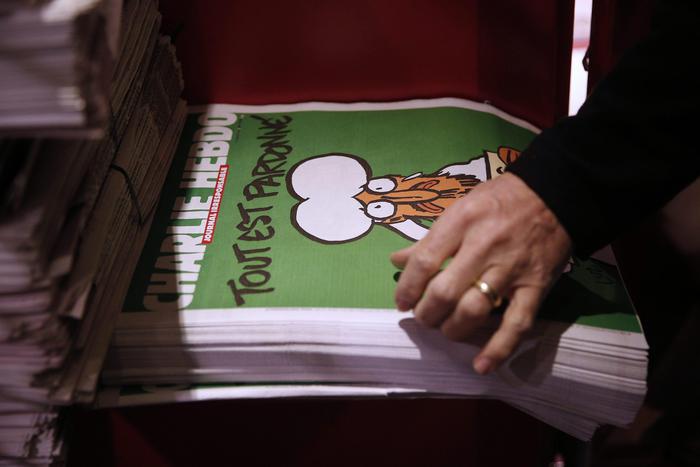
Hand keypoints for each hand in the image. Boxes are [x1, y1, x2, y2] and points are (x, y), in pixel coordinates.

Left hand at [390, 173, 571, 374]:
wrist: (555, 194)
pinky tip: (481, 365)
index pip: (424, 262)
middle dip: (426, 313)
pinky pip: (516, 324)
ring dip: (452, 329)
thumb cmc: (500, 200)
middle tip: (423, 317)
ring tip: (446, 329)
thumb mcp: (460, 208)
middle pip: (445, 292)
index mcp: (461, 222)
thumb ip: (430, 239)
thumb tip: (396, 261)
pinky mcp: (535, 287)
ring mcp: (511, 269)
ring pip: (474, 311)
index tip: (401, 302)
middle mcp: (484, 246)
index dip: (406, 288)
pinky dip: (498, 349)